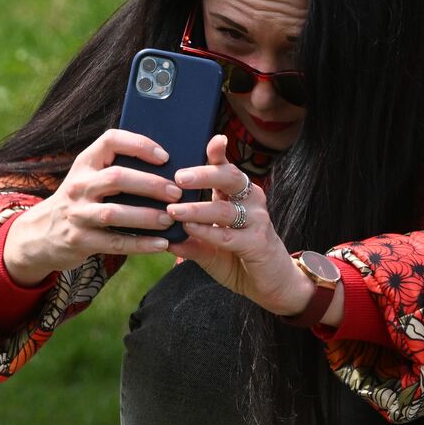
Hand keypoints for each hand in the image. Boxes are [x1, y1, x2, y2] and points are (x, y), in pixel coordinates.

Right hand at [4, 129, 183, 284]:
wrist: (41, 233)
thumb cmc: (80, 201)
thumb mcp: (88, 178)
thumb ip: (117, 169)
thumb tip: (168, 168)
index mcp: (85, 164)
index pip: (110, 140)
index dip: (139, 144)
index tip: (164, 156)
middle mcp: (78, 186)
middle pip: (117, 178)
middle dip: (150, 184)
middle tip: (176, 192)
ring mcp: (77, 214)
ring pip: (114, 213)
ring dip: (147, 216)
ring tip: (170, 219)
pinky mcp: (79, 240)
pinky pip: (114, 242)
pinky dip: (140, 244)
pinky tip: (161, 244)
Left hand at [164, 135, 311, 316]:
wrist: (268, 284)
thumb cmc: (235, 257)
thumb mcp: (206, 242)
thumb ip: (186, 233)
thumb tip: (155, 225)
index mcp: (236, 194)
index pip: (226, 168)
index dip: (218, 153)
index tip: (212, 140)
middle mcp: (250, 201)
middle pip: (231, 178)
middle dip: (205, 175)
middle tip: (179, 177)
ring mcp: (257, 221)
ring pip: (225, 209)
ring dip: (197, 209)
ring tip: (173, 210)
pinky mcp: (258, 243)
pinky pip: (228, 235)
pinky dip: (207, 232)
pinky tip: (189, 230)